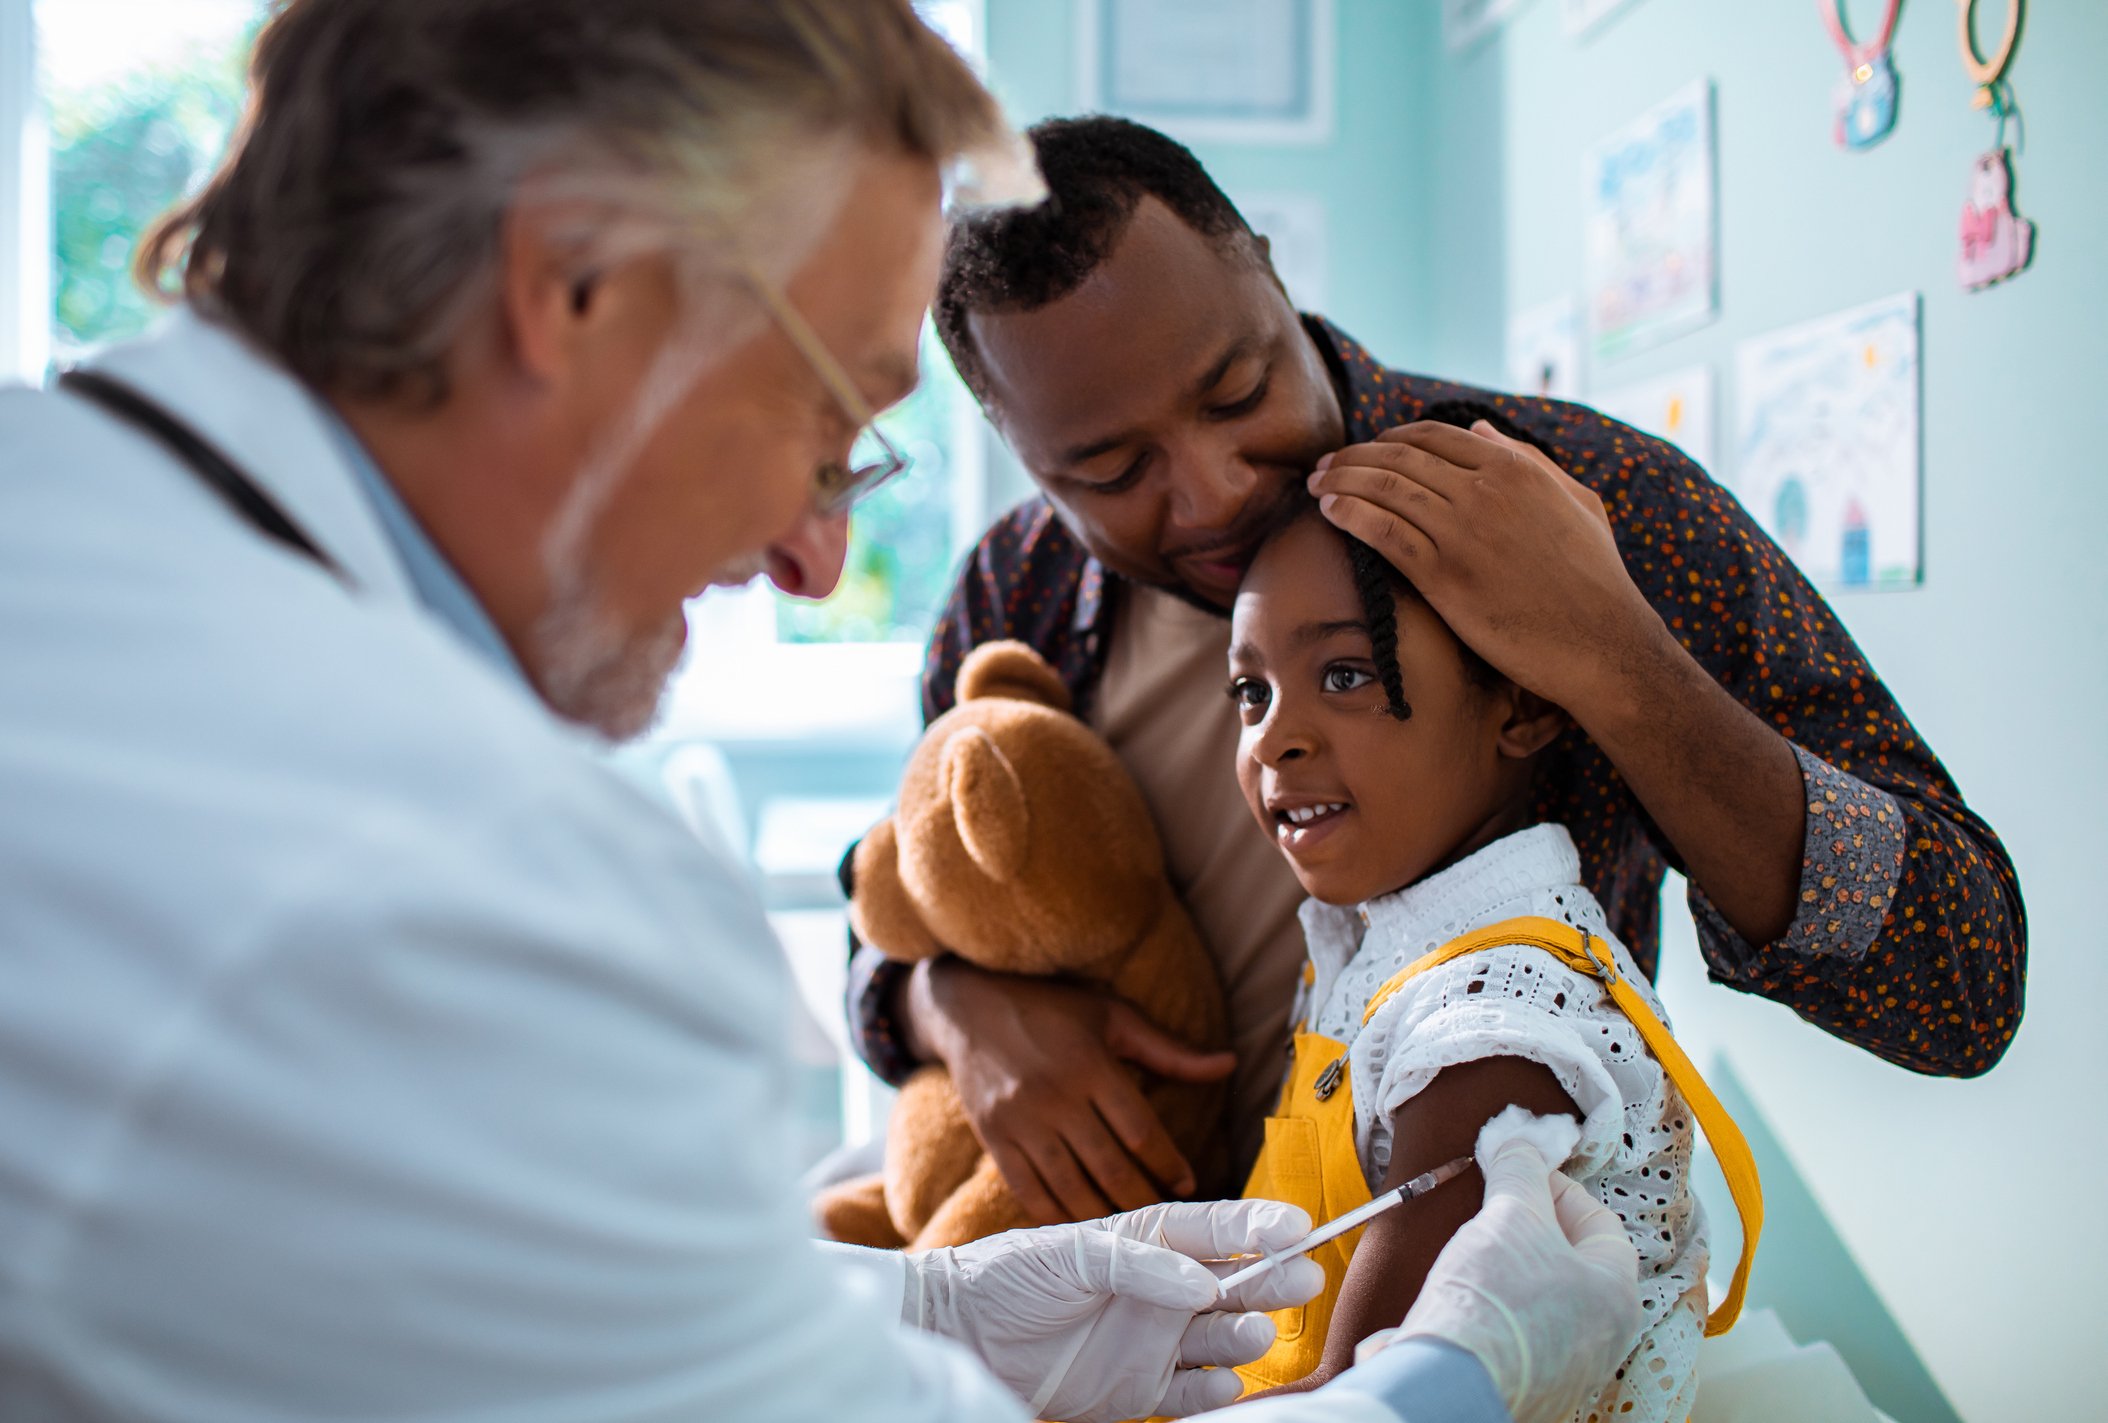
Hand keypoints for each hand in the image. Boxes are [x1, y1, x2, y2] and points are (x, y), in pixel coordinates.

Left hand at [905, 1199, 1324, 1421]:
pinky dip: (1213, 1388)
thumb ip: (1140, 1262)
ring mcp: (1154, 1339)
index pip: (1215, 1228)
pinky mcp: (1140, 1388)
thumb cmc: (1011, 1274)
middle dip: (1272, 1277)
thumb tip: (1204, 1280)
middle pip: (1234, 1281)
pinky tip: (1225, 1380)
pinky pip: (1191, 1390)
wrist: (962, 1334)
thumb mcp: (1072, 1252)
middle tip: (1307, 1275)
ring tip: (1257, 1328)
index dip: (1259, 1226)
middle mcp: (1162, 1288)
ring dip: (1245, 1332)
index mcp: (1148, 1241)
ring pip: (1221, 1336)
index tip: (1299, 1225)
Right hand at [908, 958, 1235, 1221]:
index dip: (1169, 1164)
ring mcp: (1020, 1120)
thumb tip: (1229, 1063)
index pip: (1140, 1130)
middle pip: (1110, 1167)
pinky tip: (1080, 1228)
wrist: (968, 1006)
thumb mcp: (1113, 1017)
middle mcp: (1054, 1095)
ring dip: (1105, 1216)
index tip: (1188, 1184)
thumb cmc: (1052, 1008)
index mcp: (1090, 1064)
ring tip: (1131, 1232)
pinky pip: (1029, 1190)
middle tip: (1167, 1220)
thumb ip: (1170, 1049)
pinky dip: (1057, 1216)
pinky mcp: (993, 1138)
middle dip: (1144, 1200)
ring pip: (1071, 1187)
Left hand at [1308, 420, 1664, 718]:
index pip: (1431, 436)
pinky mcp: (1445, 575)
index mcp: (1515, 468)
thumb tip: (1481, 427)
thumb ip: (1528, 459)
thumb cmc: (1595, 577)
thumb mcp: (1576, 501)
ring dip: (1340, 480)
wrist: (1601, 642)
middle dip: (1353, 457)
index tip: (1366, 450)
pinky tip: (1329, 511)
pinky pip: (1384, 532)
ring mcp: (1462, 532)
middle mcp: (1485, 490)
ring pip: (1384, 489)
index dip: (1388, 440)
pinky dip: (1350, 514)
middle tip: (1324, 464)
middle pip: (1398, 458)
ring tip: (1315, 483)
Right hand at [1398, 1140, 1643, 1422]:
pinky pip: (1518, 1332)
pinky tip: (1464, 1296)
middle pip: (1573, 1261)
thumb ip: (1520, 1172)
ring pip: (1545, 1298)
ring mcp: (1569, 1368)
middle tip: (1494, 1208)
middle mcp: (1605, 1337)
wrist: (1447, 1379)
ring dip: (1512, 1267)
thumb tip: (1518, 1141)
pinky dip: (1495, 1308)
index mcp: (1617, 1293)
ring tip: (1475, 1250)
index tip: (1519, 1173)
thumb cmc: (1496, 1295)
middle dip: (1532, 1227)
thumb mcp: (1510, 1213)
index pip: (1601, 1221)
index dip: (1558, 1187)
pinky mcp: (1530, 1387)